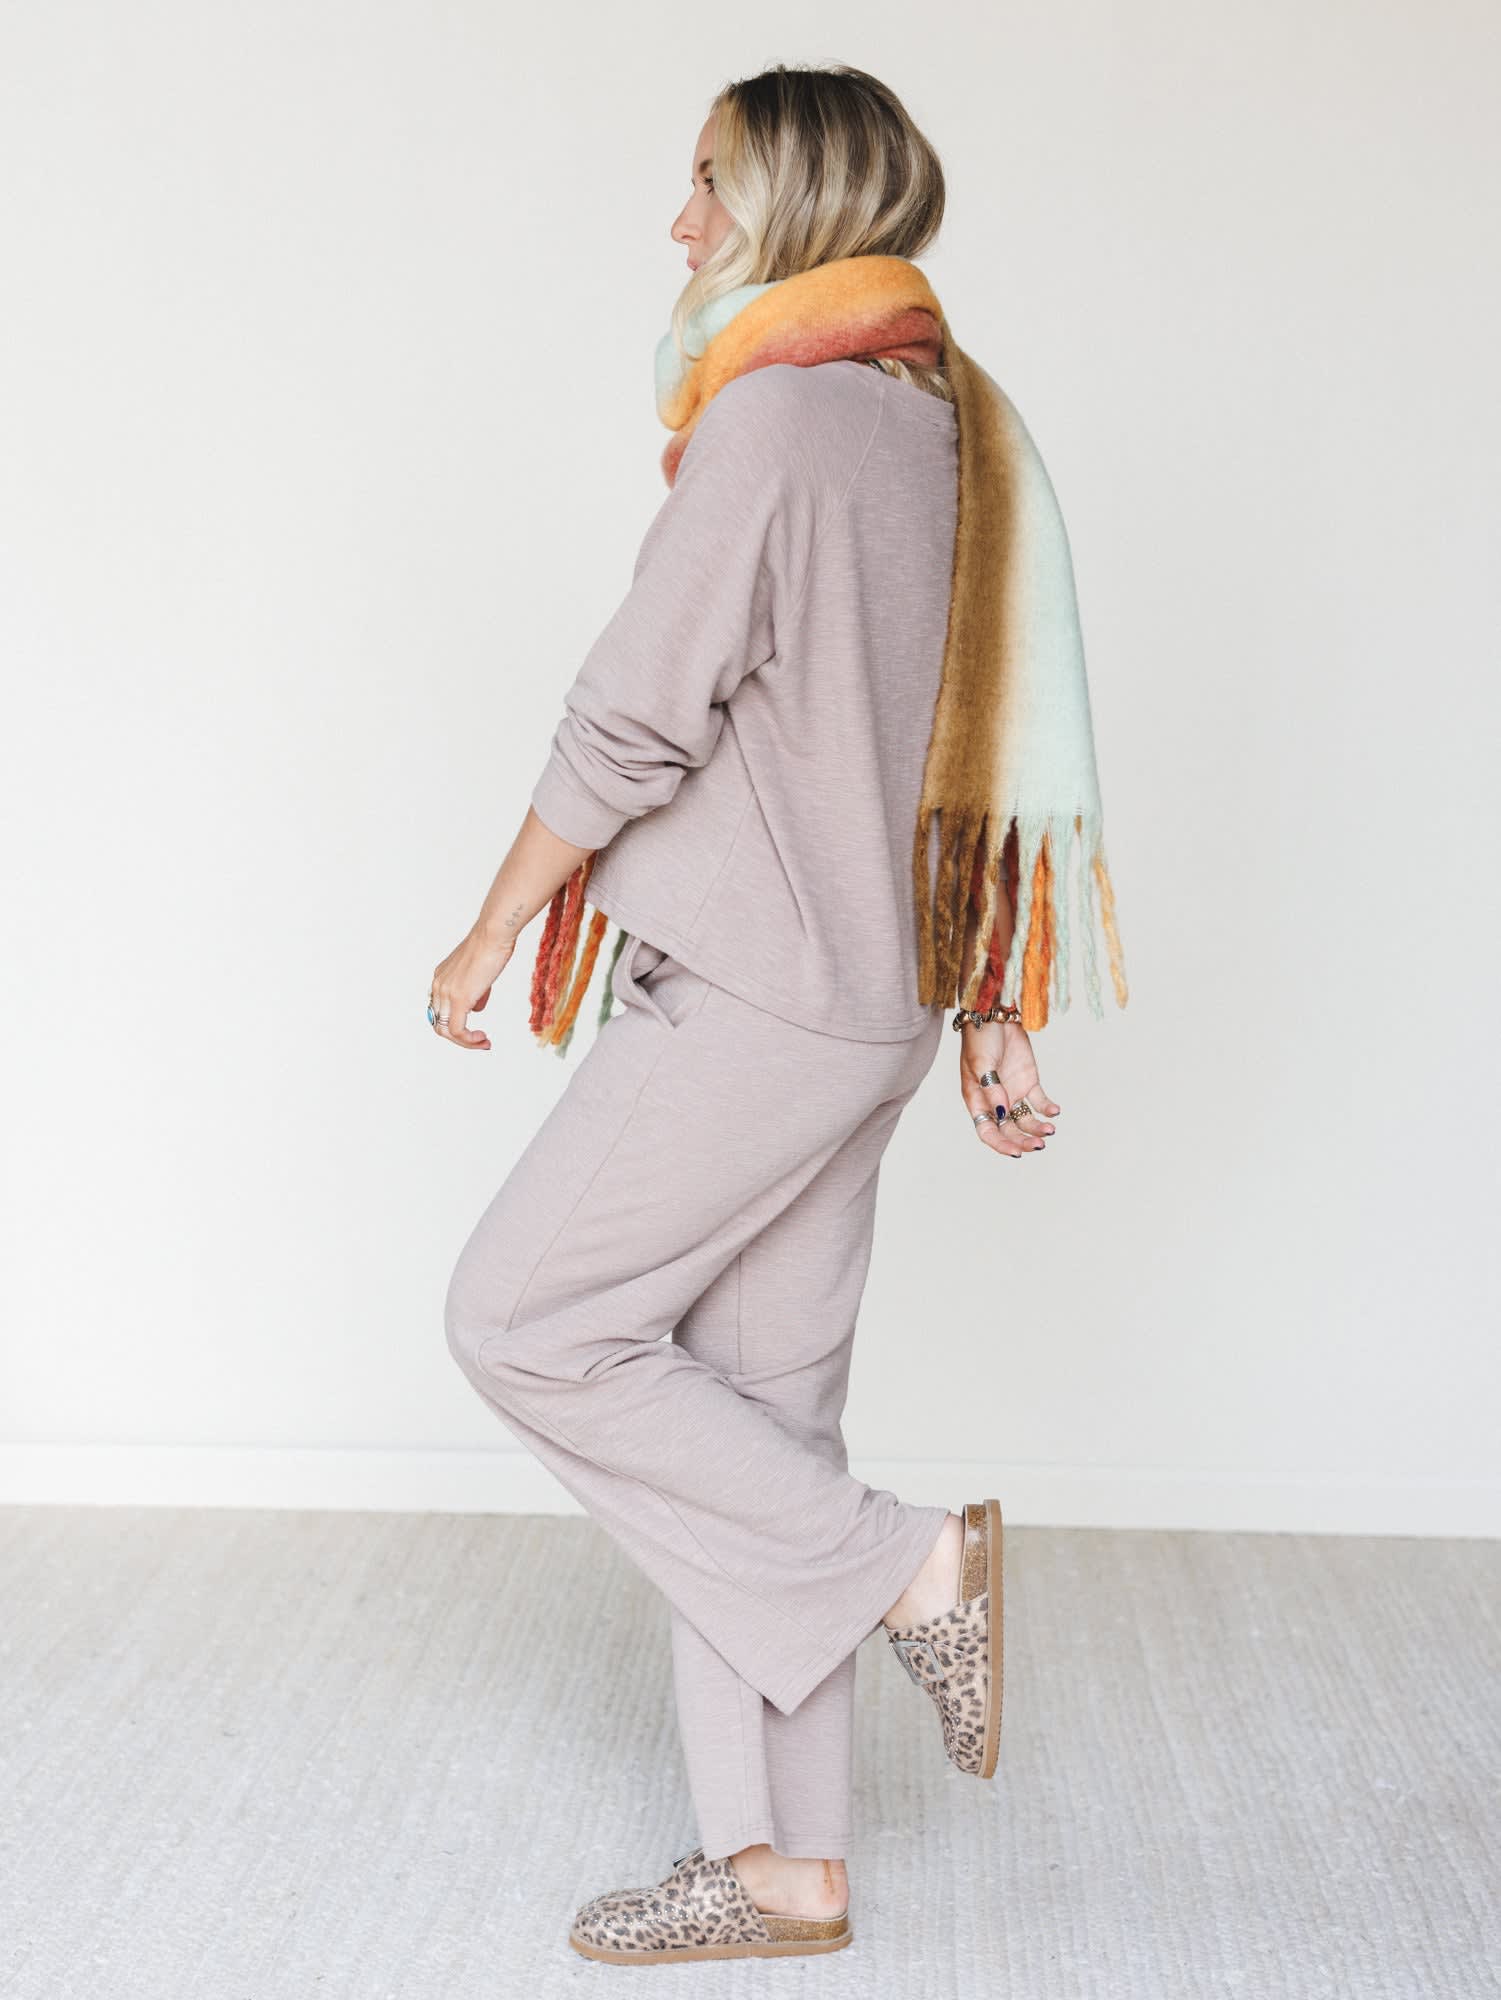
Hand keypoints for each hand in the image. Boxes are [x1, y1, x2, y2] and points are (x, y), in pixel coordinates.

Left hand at [428, 926, 513, 1050]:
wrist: (494, 934)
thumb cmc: (492, 946)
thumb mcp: (479, 972)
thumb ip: (475, 992)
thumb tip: (477, 1008)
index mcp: (441, 978)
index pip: (440, 1010)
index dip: (456, 1024)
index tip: (475, 1030)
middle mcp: (438, 986)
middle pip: (439, 1023)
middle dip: (459, 1038)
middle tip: (479, 1041)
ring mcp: (446, 993)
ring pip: (445, 1031)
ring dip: (465, 1042)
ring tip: (483, 1042)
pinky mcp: (459, 999)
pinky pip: (457, 1030)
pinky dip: (469, 1040)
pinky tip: (482, 1038)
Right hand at [958, 1019, 1059, 1158]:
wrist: (996, 1015)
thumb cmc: (980, 1039)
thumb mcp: (981, 1064)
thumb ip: (992, 1089)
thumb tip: (1002, 1113)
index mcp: (977, 1101)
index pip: (987, 1131)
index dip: (1001, 1145)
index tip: (1017, 1152)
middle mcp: (995, 1102)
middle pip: (1009, 1130)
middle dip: (1023, 1141)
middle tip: (1040, 1145)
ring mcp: (1013, 1092)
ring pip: (1026, 1120)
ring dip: (1037, 1128)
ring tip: (1051, 1129)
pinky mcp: (1029, 1081)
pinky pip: (1039, 1101)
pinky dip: (1048, 1108)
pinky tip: (1055, 1111)